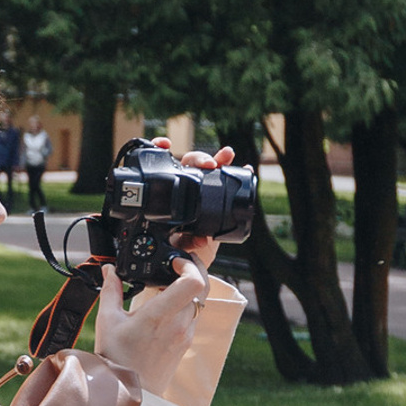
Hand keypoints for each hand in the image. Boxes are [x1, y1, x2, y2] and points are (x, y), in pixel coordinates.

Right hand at [93, 256, 209, 398]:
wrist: (129, 392)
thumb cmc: (117, 360)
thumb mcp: (108, 321)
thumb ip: (111, 290)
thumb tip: (109, 271)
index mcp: (160, 315)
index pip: (193, 281)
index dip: (189, 264)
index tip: (175, 261)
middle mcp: (179, 324)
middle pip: (201, 287)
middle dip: (189, 273)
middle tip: (173, 269)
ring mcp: (185, 335)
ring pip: (198, 302)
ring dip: (186, 291)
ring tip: (165, 290)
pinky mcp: (186, 344)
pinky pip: (193, 317)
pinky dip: (183, 307)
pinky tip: (165, 310)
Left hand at [152, 137, 237, 273]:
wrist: (192, 261)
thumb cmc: (175, 252)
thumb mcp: (171, 248)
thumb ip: (181, 242)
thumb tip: (197, 238)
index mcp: (166, 195)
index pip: (162, 167)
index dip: (160, 149)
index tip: (165, 143)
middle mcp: (185, 188)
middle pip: (190, 164)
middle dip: (198, 159)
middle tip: (208, 165)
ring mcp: (203, 191)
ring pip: (210, 168)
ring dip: (219, 158)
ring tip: (226, 156)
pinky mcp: (220, 197)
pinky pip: (230, 181)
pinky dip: (239, 172)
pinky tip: (245, 168)